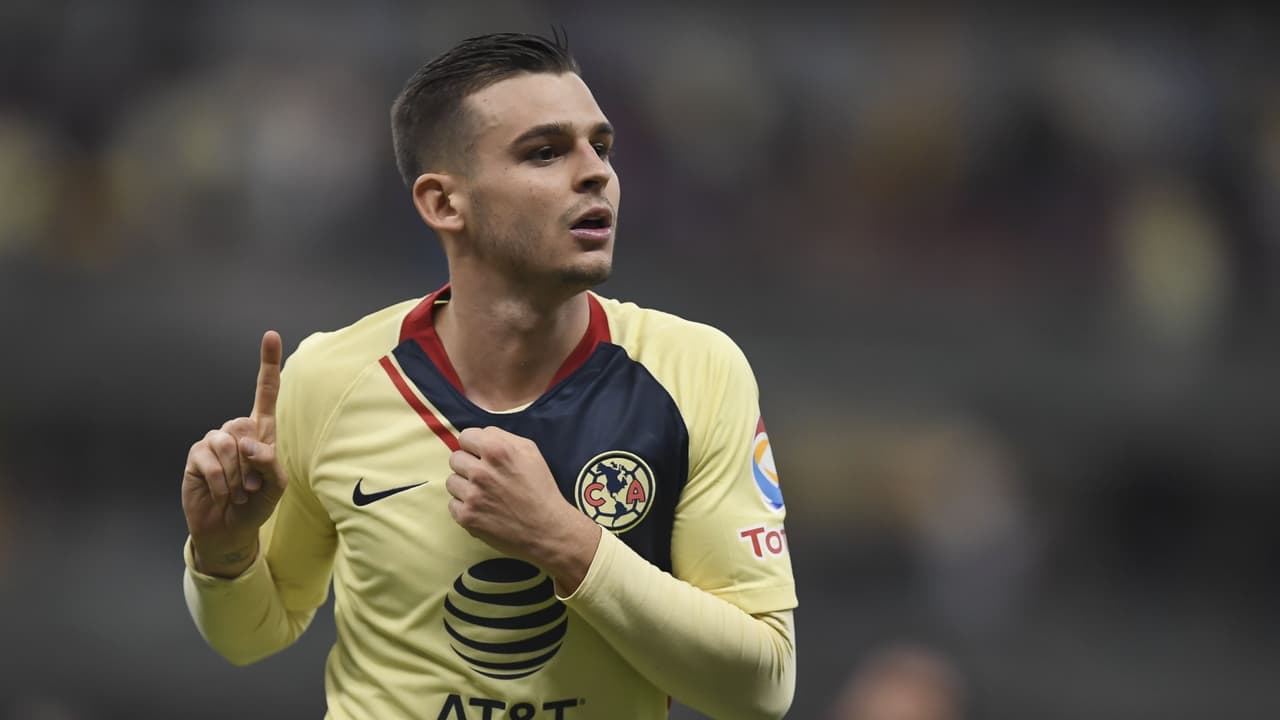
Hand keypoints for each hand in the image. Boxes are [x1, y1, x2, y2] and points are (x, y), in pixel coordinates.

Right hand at [182, 331, 288, 577]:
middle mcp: (237, 431)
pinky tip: (222, 493)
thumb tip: (251, 444)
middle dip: (251, 464)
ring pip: (227, 444)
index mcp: (262, 432)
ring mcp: (214, 442)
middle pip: (244, 428)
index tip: (271, 335)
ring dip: (235, 475)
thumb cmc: (256, 504)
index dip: (268, 364)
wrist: (228, 528)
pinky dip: (220, 482)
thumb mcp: (275, 487)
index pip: (265, 393)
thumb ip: (270, 464)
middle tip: (250, 486)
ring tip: (237, 491)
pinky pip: (209, 460)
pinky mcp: (196, 456)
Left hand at [446, 427, 601, 593]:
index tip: (482, 455)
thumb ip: (504, 438)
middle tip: (484, 476)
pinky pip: (452, 504)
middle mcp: (481, 471)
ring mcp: (471, 495)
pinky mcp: (466, 517)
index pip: (466, 437)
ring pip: (452, 481)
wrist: (547, 529)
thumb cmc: (541, 488)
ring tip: (484, 494)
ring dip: (465, 486)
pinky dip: (465, 506)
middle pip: (455, 458)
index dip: (475, 445)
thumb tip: (483, 435)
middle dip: (468, 465)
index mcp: (497, 450)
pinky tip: (482, 509)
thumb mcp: (530, 452)